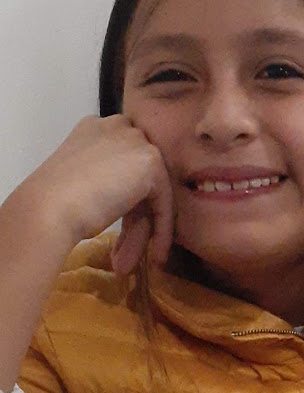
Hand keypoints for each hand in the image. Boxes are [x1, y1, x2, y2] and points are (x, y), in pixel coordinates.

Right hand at [20, 115, 174, 274]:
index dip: (127, 204)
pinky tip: (155, 256)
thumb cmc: (55, 203)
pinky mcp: (151, 162)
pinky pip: (164, 202)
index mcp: (96, 130)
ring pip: (151, 195)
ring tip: (127, 264)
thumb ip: (111, 184)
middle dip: (134, 223)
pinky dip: (161, 231)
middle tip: (123, 256)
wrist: (49, 208)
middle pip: (140, 181)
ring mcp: (136, 141)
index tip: (120, 235)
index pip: (124, 166)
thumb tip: (135, 208)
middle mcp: (118, 128)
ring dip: (140, 233)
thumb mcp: (85, 186)